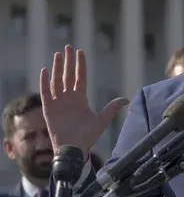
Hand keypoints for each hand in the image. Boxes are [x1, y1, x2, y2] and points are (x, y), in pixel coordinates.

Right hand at [40, 45, 129, 159]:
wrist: (74, 149)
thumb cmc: (87, 137)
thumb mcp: (101, 120)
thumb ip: (111, 108)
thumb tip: (126, 99)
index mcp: (81, 99)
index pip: (80, 77)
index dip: (80, 65)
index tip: (80, 52)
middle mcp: (69, 98)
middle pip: (68, 75)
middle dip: (68, 61)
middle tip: (68, 47)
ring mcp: (58, 102)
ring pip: (57, 81)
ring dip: (57, 67)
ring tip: (58, 54)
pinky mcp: (49, 109)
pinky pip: (45, 93)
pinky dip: (44, 82)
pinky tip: (45, 71)